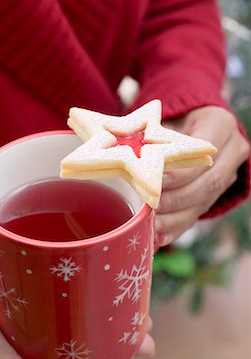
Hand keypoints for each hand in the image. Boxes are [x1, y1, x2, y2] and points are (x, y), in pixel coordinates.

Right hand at [0, 233, 154, 358]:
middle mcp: (15, 343)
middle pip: (68, 351)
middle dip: (108, 346)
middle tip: (143, 336)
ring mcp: (20, 317)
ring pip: (68, 327)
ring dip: (102, 323)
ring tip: (138, 316)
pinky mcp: (24, 293)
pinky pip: (60, 302)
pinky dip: (85, 301)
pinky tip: (106, 293)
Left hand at [155, 106, 249, 246]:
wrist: (194, 125)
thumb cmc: (173, 121)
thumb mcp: (166, 120)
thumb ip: (154, 137)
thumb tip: (128, 159)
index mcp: (220, 125)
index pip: (205, 152)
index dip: (182, 172)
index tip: (158, 182)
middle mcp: (231, 151)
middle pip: (209, 182)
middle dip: (177, 199)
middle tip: (151, 208)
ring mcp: (227, 175)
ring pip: (204, 202)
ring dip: (176, 218)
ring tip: (152, 226)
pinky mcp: (216, 194)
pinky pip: (197, 214)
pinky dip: (176, 228)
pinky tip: (159, 238)